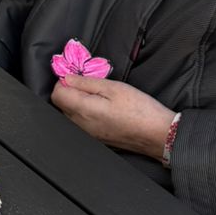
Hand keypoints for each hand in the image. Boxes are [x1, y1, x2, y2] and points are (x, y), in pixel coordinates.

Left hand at [51, 75, 176, 158]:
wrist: (158, 135)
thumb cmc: (139, 110)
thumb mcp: (113, 88)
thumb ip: (86, 82)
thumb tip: (67, 78)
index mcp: (83, 111)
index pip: (57, 94)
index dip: (64, 81)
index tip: (78, 75)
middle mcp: (80, 126)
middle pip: (62, 104)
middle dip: (71, 91)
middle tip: (92, 83)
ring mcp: (87, 134)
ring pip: (71, 114)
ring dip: (79, 102)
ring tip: (101, 95)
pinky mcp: (96, 139)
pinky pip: (81, 123)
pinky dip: (86, 112)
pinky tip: (104, 108)